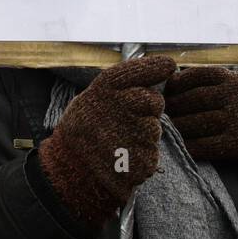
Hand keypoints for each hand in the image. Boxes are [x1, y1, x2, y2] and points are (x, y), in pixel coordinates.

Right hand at [37, 54, 175, 228]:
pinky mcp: (143, 158)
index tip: (168, 66)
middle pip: (155, 101)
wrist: (68, 172)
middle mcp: (122, 105)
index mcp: (105, 89)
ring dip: (143, 135)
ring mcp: (135, 133)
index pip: (141, 70)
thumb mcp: (90, 100)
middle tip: (126, 121)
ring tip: (118, 142)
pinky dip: (141, 156)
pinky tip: (122, 158)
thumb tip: (159, 70)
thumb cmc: (82, 133)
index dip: (157, 67)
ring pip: (154, 129)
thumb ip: (120, 87)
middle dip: (148, 110)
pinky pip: (152, 152)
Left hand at [166, 67, 237, 164]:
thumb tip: (169, 80)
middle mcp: (237, 95)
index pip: (195, 77)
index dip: (175, 85)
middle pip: (192, 101)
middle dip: (171, 108)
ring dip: (176, 129)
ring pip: (195, 124)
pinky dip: (189, 146)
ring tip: (165, 130)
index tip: (164, 91)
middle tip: (157, 114)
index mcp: (233, 78)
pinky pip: (205, 146)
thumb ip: (211, 80)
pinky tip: (180, 146)